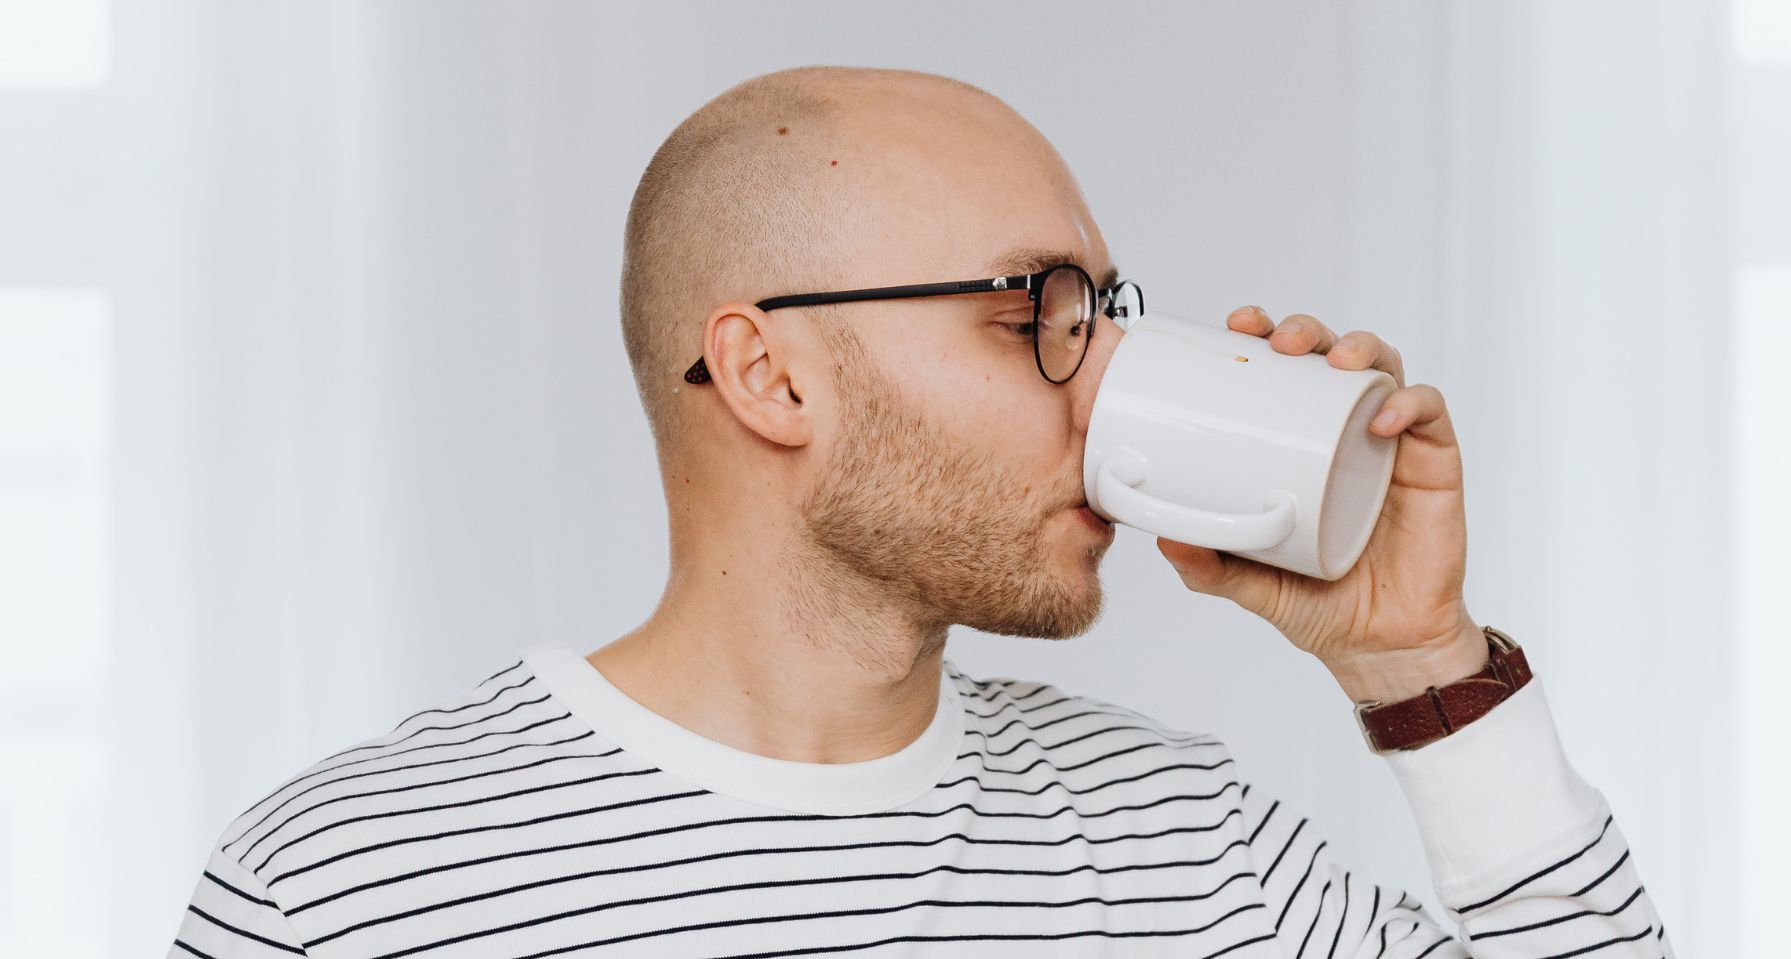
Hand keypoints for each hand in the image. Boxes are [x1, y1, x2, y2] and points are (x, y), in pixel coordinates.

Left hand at [1156, 306, 1487, 702]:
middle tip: (1278, 342)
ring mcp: (1392, 443)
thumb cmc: (1318, 603)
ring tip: (1333, 362)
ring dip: (1359, 348)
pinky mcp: (1434, 464)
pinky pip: (1428, 414)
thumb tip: (1163, 540)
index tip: (1235, 327)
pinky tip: (1382, 417)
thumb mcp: (1249, 583)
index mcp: (1300, 442)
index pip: (1283, 371)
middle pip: (1331, 352)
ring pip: (1383, 367)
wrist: (1379, 646)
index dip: (1264, 335)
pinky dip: (1408, 403)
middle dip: (1306, 330)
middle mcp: (1346, 430)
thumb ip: (1209, 566)